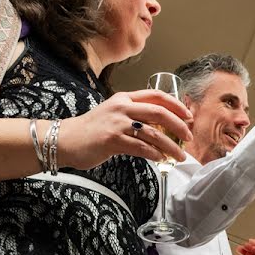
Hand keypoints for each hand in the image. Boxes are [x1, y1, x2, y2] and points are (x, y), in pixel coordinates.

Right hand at [59, 90, 192, 169]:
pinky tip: (161, 159)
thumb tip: (161, 127)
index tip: (188, 116)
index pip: (156, 95)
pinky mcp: (112, 140)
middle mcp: (122, 107)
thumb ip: (134, 116)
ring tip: (179, 156)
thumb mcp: (114, 114)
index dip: (176, 105)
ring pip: (153, 132)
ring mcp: (117, 123)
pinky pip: (141, 147)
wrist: (65, 139)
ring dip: (171, 146)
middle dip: (179, 125)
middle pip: (159, 112)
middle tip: (189, 137)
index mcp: (124, 98)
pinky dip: (155, 154)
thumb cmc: (91, 131)